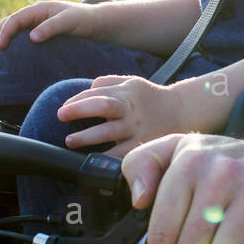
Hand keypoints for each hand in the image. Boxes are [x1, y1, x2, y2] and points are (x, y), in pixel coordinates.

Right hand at [0, 0, 104, 55]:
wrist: (96, 23)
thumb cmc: (84, 20)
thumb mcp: (69, 22)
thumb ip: (51, 28)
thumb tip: (31, 38)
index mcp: (39, 9)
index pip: (15, 19)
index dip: (5, 32)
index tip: (0, 47)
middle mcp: (35, 14)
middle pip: (9, 23)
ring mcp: (36, 23)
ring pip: (12, 29)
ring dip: (1, 40)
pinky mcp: (40, 32)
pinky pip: (20, 37)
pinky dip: (11, 44)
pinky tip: (7, 56)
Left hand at [57, 75, 184, 157]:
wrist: (182, 111)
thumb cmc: (150, 97)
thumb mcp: (132, 82)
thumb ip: (108, 83)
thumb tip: (84, 91)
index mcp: (126, 92)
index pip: (97, 92)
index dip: (77, 100)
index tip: (63, 109)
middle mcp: (131, 109)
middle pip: (103, 105)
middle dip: (80, 109)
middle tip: (60, 115)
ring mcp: (137, 128)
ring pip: (109, 132)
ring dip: (86, 137)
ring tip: (70, 141)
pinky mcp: (142, 145)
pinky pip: (122, 153)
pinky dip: (106, 157)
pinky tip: (92, 160)